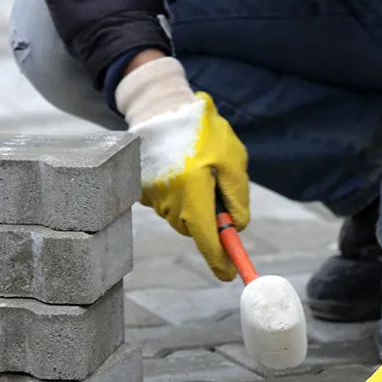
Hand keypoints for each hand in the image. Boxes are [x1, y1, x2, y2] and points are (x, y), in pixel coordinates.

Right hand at [115, 56, 248, 281]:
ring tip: (196, 169)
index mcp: (194, 193)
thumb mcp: (232, 158)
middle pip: (196, 230)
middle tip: (215, 188)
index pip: (208, 239)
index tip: (229, 274)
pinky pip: (168, 204)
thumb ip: (237, 196)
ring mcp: (152, 198)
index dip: (220, 260)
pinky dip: (178, 194)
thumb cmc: (202, 130)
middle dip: (209, 219)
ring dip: (194, 203)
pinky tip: (179, 169)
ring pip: (182, 217)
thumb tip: (238, 227)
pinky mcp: (143, 192)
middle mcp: (170, 201)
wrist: (159, 107)